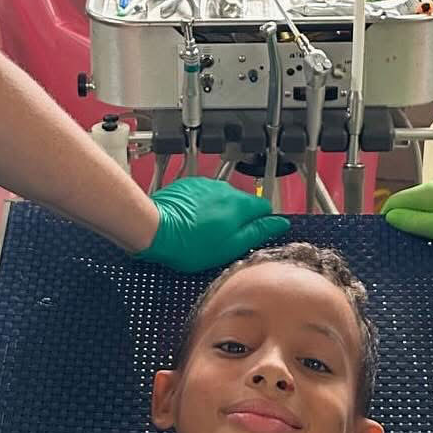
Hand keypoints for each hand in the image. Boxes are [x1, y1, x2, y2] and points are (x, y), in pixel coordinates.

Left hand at [135, 177, 287, 272]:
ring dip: (218, 212)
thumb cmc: (188, 243)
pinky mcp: (188, 185)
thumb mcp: (230, 246)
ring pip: (222, 199)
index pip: (265, 207)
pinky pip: (203, 195)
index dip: (261, 223)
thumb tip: (279, 224)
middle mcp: (225, 189)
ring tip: (203, 231)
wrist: (154, 227)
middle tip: (224, 238)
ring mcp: (205, 185)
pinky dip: (201, 207)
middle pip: (242, 203)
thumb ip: (257, 233)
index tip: (254, 234)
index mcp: (240, 204)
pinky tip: (190, 221)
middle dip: (237, 219)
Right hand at [383, 169, 432, 248]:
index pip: (395, 202)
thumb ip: (414, 223)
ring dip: (424, 225)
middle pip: (410, 205)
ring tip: (431, 244)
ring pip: (427, 209)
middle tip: (411, 246)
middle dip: (406, 224)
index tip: (390, 239)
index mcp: (430, 191)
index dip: (388, 221)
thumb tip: (391, 220)